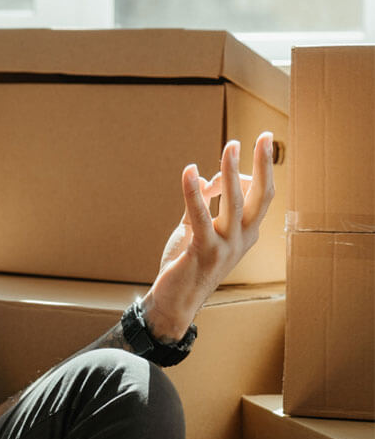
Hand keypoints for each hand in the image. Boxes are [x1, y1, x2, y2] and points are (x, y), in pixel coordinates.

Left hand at [141, 132, 274, 341]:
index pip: (260, 196)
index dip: (259, 171)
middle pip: (259, 195)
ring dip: (231, 170)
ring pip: (233, 201)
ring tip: (231, 145)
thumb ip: (203, 203)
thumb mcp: (198, 229)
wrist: (174, 302)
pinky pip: (201, 215)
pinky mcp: (204, 250)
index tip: (256, 146)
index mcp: (247, 234)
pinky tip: (190, 172)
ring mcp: (226, 246)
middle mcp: (242, 239)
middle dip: (263, 164)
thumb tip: (209, 178)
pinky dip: (194, 191)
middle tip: (263, 136)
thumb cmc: (187, 264)